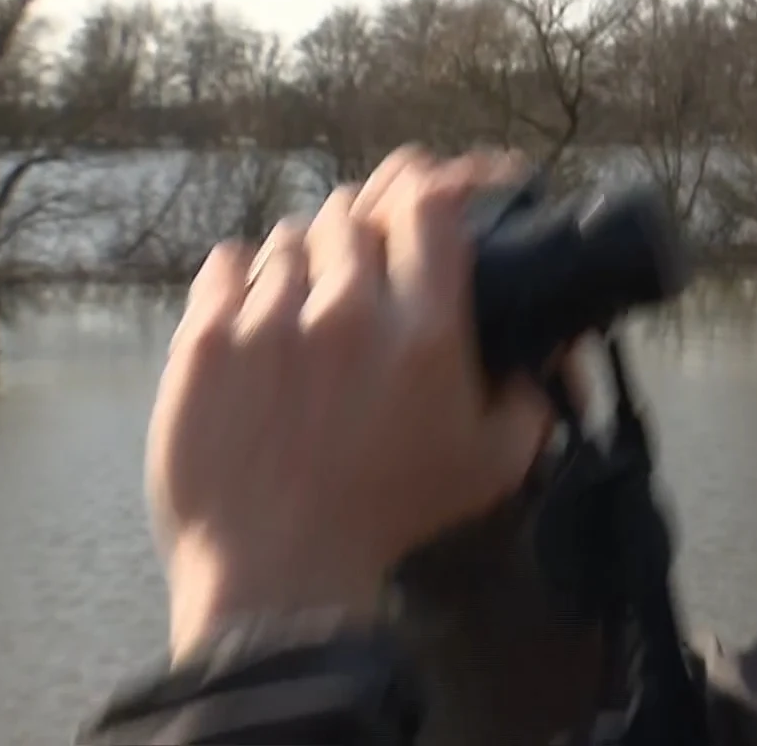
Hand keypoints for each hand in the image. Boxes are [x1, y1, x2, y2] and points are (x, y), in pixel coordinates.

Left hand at [146, 146, 557, 660]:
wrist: (278, 574)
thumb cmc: (393, 519)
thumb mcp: (495, 465)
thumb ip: (531, 396)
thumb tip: (551, 349)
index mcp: (425, 333)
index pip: (429, 205)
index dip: (437, 183)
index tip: (440, 193)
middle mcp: (348, 311)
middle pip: (356, 213)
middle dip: (368, 230)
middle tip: (369, 265)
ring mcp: (268, 321)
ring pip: (292, 236)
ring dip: (308, 257)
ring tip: (309, 300)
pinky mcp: (205, 341)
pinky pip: (227, 263)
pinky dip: (245, 275)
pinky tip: (256, 310)